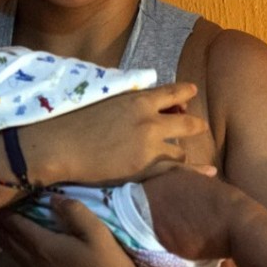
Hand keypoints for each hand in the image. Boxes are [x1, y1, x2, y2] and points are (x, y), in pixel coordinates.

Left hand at [0, 196, 150, 266]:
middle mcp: (34, 262)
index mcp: (43, 246)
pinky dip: (8, 249)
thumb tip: (52, 197)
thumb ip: (73, 210)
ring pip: (10, 252)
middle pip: (4, 239)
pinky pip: (19, 262)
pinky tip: (9, 247)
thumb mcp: (96, 231)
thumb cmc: (110, 265)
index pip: (12, 223)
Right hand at [26, 82, 208, 185]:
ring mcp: (149, 148)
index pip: (174, 92)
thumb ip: (126, 97)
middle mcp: (150, 122)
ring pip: (181, 151)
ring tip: (186, 159)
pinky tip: (208, 174)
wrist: (58, 144)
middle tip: (198, 127)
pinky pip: (175, 172)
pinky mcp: (143, 170)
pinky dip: (192, 173)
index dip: (186, 93)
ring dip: (181, 154)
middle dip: (195, 126)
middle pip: (187, 123)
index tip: (191, 93)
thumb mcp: (104, 97)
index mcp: (139, 100)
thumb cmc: (73, 118)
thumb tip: (139, 95)